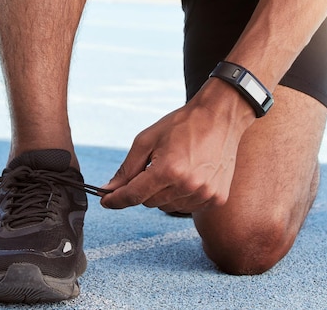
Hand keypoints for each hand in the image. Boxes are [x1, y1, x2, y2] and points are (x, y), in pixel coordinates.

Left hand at [100, 81, 254, 212]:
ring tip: (175, 167)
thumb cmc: (182, 125)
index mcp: (168, 170)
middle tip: (153, 165)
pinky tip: (189, 175)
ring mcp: (204, 194)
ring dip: (163, 193)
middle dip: (144, 188)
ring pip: (167, 207)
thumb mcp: (147, 140)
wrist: (220, 117)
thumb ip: (126, 168)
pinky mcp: (216, 198)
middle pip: (149, 202)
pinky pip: (187, 207)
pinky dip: (181, 196)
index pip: (133, 196)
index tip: (106, 201)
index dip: (116, 200)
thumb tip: (107, 191)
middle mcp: (187, 186)